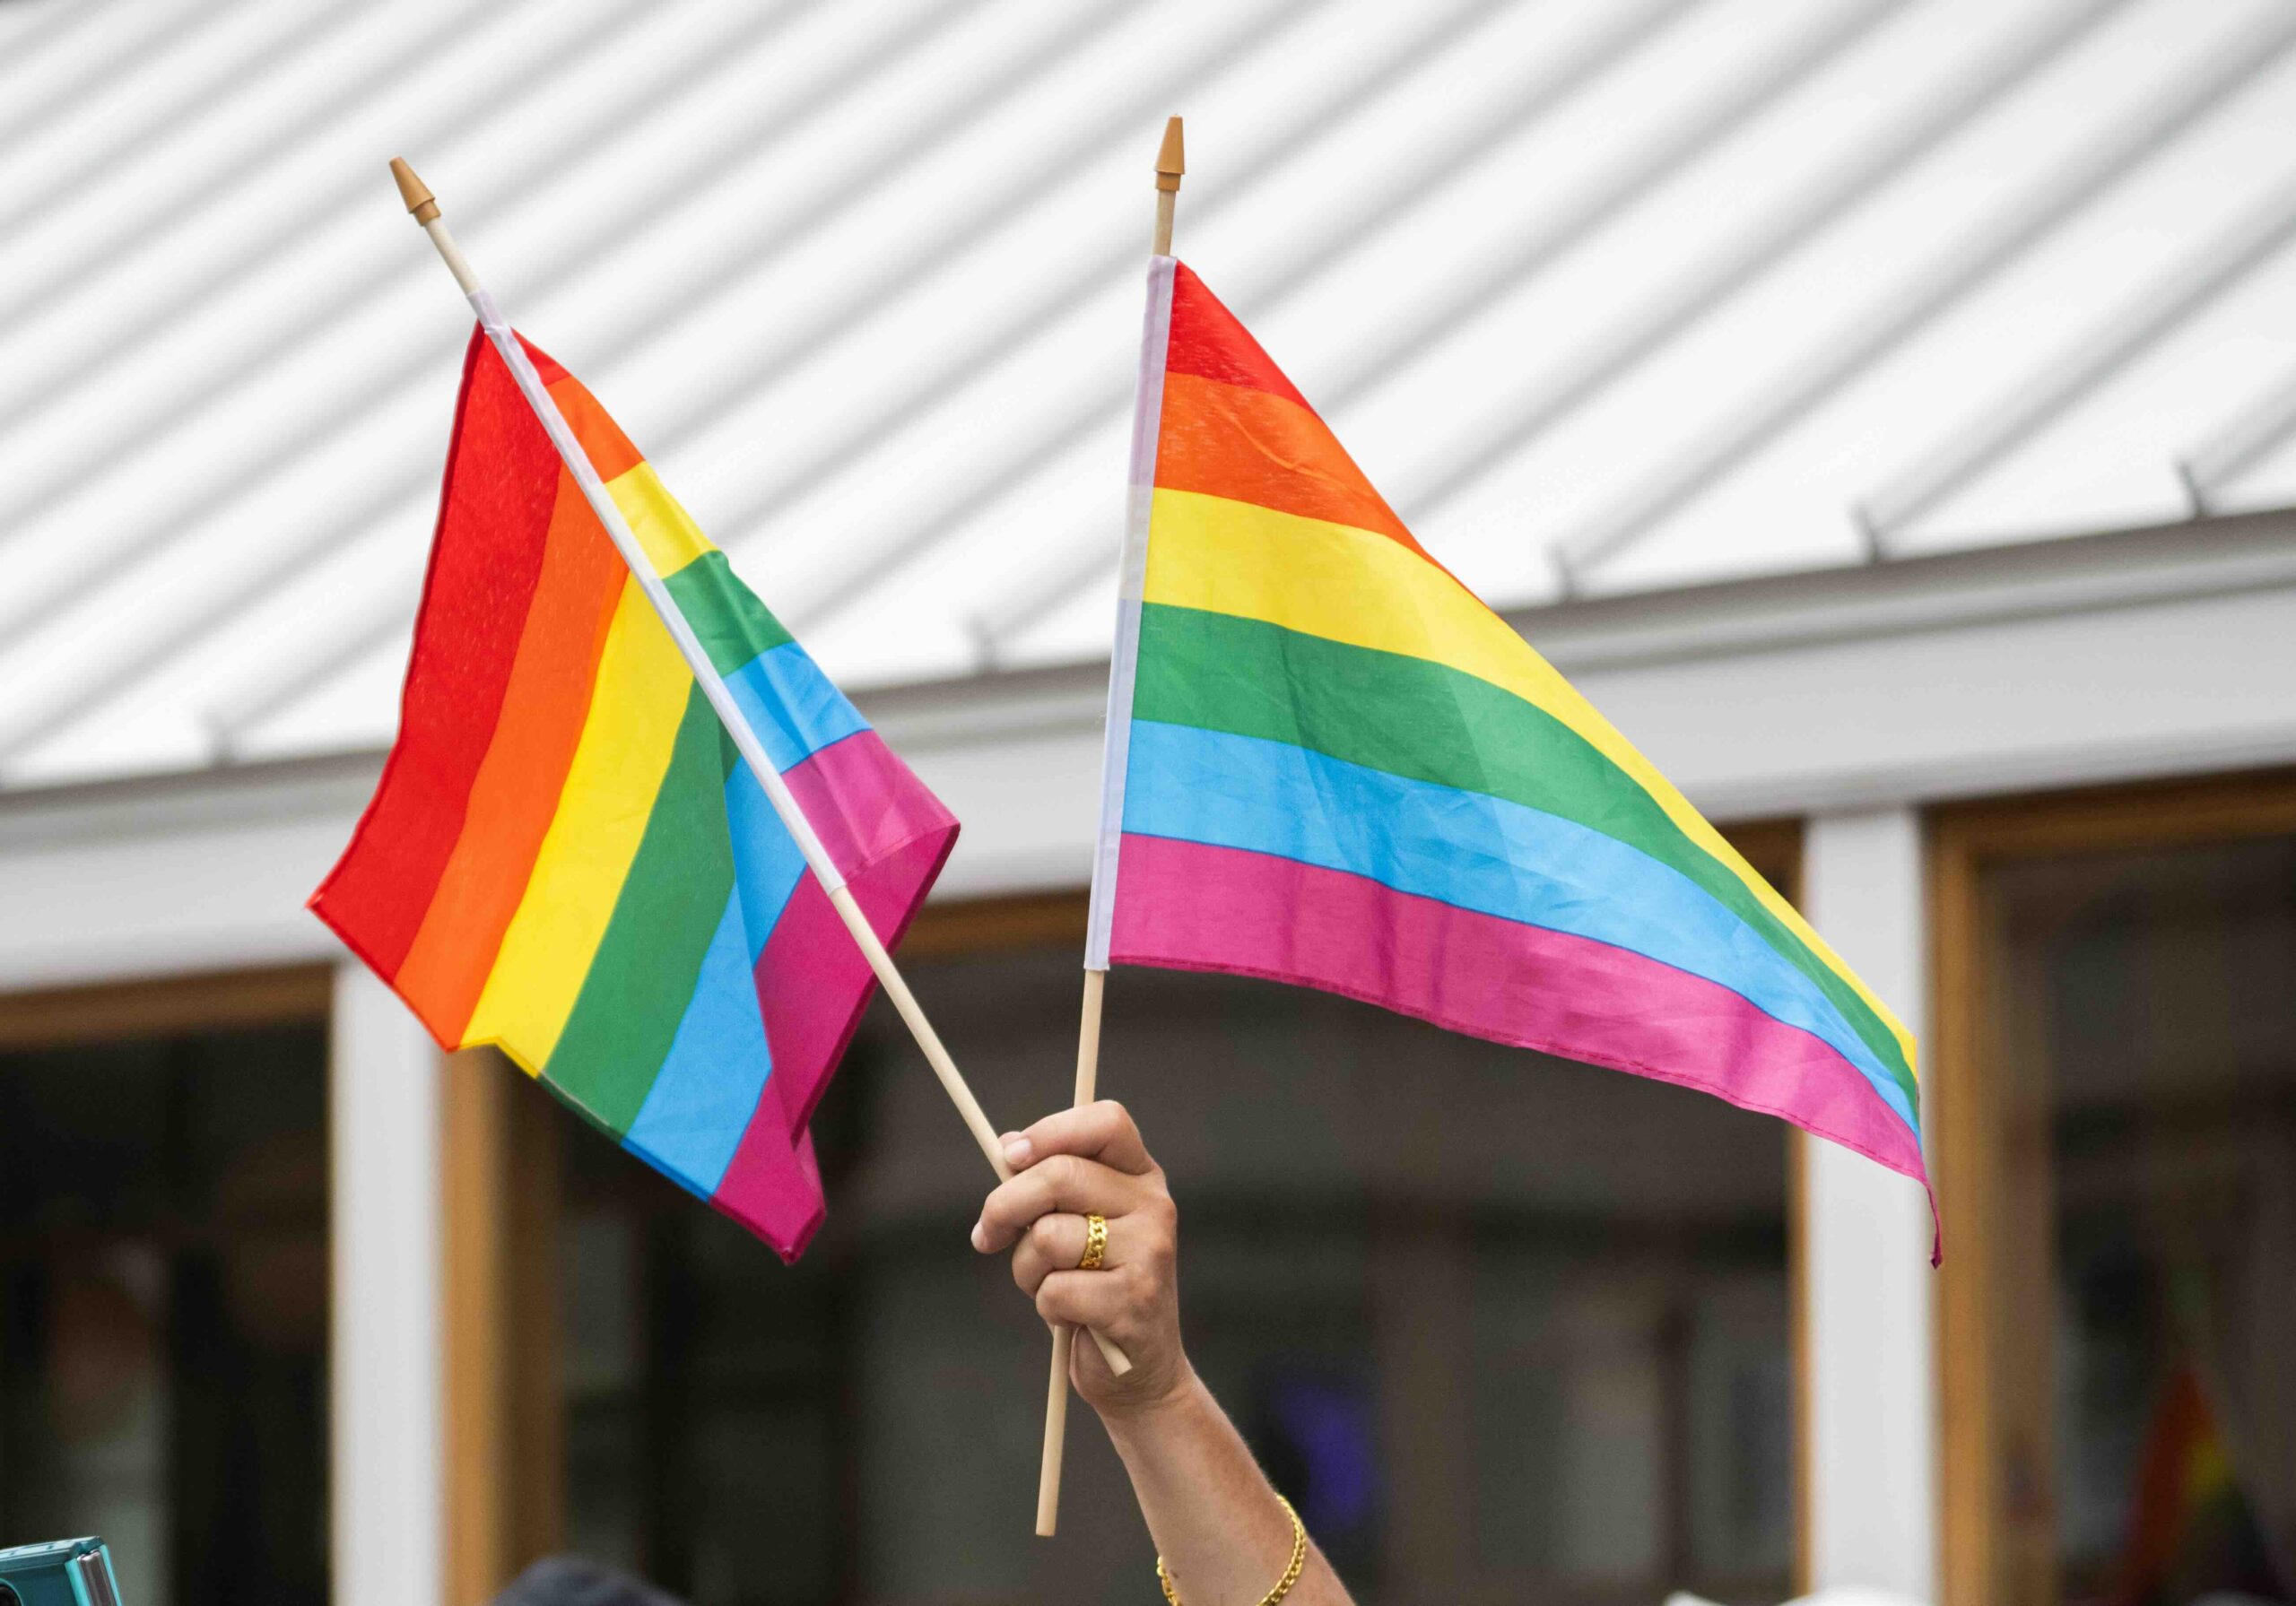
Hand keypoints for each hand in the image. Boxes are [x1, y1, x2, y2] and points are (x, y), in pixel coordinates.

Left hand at [971, 1100, 1189, 1416]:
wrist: (1139, 1369)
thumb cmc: (1097, 1287)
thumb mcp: (1079, 1225)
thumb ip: (1050, 1184)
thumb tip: (1007, 1146)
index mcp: (1142, 1177)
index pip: (1106, 1121)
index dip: (1051, 1130)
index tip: (1008, 1156)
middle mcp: (1154, 1206)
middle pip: (1060, 1175)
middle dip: (1005, 1206)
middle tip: (986, 1235)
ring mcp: (1149, 1253)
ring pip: (1049, 1237)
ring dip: (1028, 1268)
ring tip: (1050, 1285)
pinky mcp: (1133, 1301)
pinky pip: (1055, 1289)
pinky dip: (1046, 1306)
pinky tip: (1072, 1317)